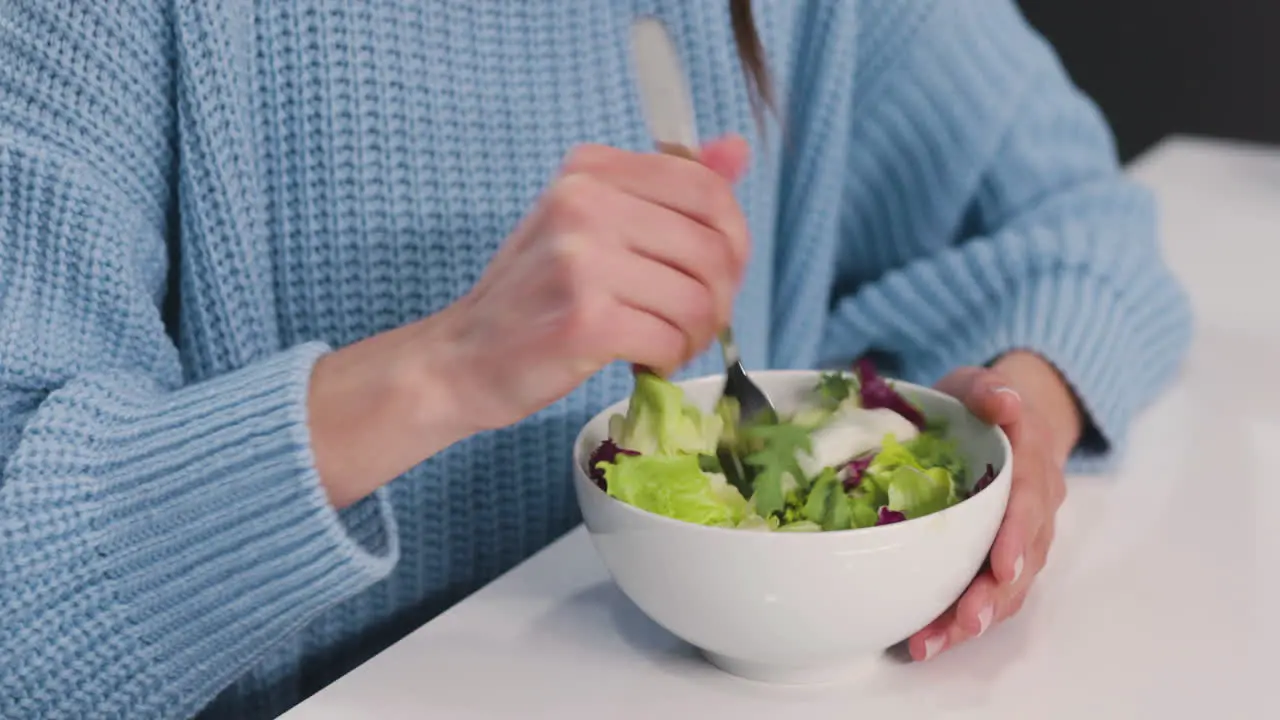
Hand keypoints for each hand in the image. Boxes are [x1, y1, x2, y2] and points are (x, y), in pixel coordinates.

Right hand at [307, 137, 750, 507]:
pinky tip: (646, 361)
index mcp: (590, 170)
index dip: (733, 239)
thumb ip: (667, 188)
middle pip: (712, 248)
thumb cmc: (533, 295)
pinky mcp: (585, 320)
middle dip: (720, 297)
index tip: (716, 274)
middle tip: (694, 322)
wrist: (462, 358)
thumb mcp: (593, 224)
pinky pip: (670, 339)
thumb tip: (737, 149)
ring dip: (697, 335)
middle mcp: (583, 204)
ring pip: (698, 300)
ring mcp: (582, 261)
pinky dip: (670, 360)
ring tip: (668, 344)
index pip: (705, 189)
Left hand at [907, 352, 1079, 660]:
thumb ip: (989, 391)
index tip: (1002, 566)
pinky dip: (963, 619)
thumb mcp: (978, 386)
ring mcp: (1023, 537)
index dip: (1017, 535)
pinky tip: (931, 639)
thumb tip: (1004, 400)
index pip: (1029, 502)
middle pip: (1024, 557)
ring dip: (977, 616)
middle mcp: (1036, 506)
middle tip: (967, 620)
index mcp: (1032, 464)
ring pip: (1010, 585)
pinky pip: (992, 593)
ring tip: (938, 641)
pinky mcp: (1002, 557)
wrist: (1002, 418)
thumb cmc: (981, 405)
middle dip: (996, 593)